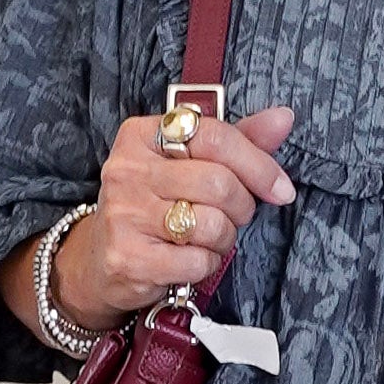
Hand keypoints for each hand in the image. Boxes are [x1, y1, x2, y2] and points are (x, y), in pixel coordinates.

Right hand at [64, 103, 297, 326]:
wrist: (101, 259)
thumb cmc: (154, 204)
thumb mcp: (188, 163)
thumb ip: (236, 140)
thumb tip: (283, 118)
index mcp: (142, 135)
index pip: (215, 137)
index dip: (258, 164)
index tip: (280, 188)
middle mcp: (126, 170)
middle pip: (218, 183)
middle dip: (241, 206)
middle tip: (234, 215)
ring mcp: (123, 214)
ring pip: (212, 225)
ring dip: (224, 238)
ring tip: (207, 237)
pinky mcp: (128, 258)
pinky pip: (197, 262)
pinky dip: (206, 265)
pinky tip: (189, 259)